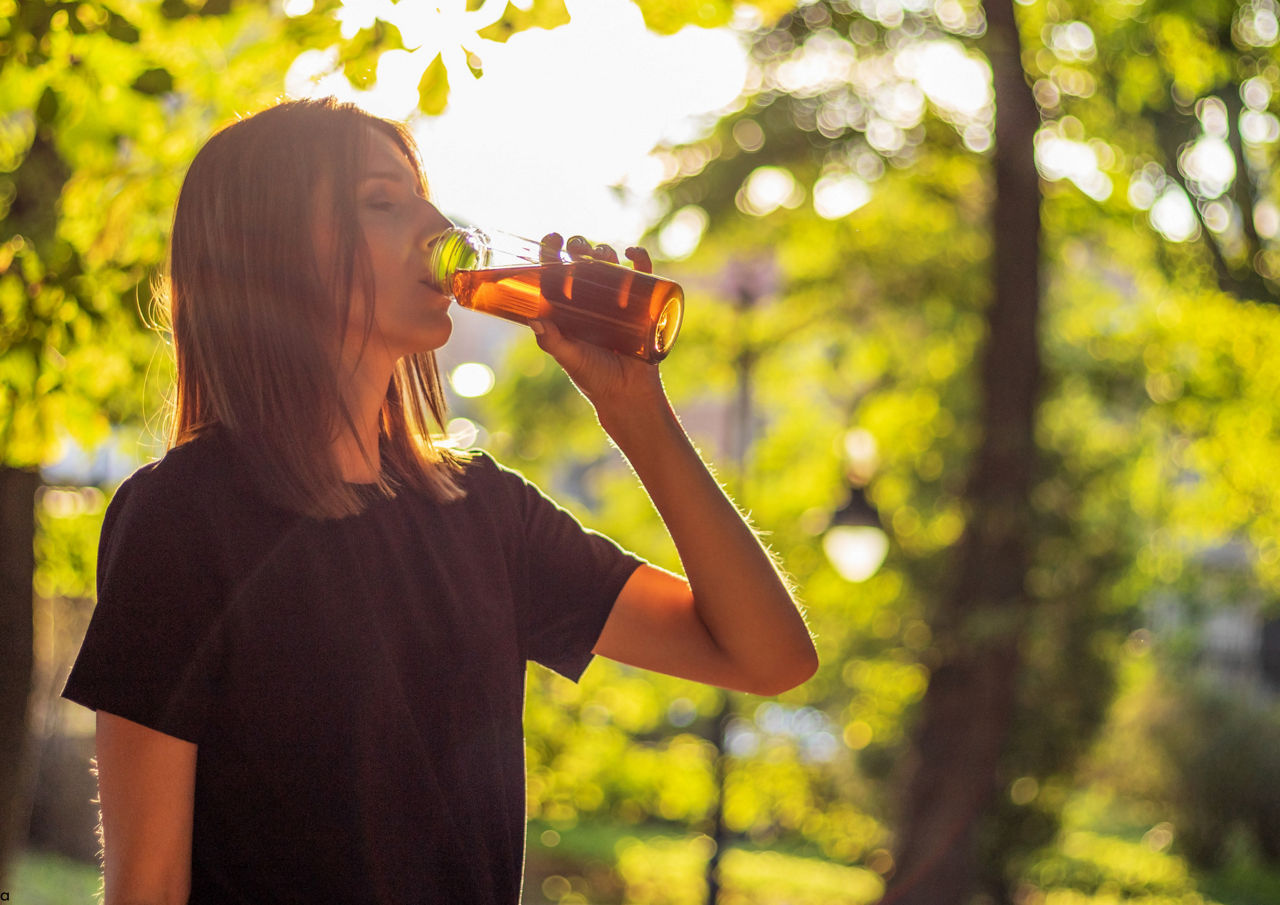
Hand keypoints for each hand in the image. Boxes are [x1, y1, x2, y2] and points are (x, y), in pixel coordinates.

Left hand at [530, 233, 666, 416]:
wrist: (627, 394)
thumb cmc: (594, 377)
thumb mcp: (569, 357)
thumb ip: (552, 341)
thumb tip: (535, 318)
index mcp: (567, 309)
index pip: (556, 272)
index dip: (551, 252)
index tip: (552, 238)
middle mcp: (590, 301)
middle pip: (583, 263)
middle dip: (579, 247)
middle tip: (577, 246)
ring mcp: (617, 301)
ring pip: (610, 265)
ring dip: (604, 250)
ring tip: (601, 252)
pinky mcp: (642, 305)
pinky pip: (643, 276)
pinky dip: (640, 259)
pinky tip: (632, 252)